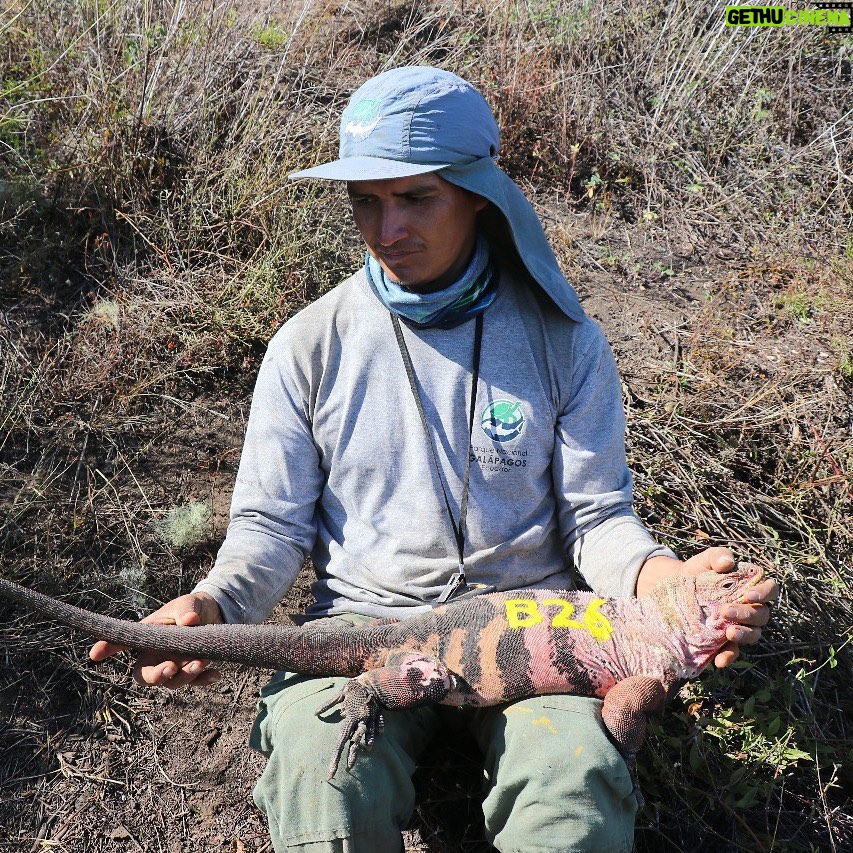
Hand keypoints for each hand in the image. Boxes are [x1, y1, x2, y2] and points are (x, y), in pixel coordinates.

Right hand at [89, 592, 223, 687]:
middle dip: (154, 677)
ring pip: (171, 683)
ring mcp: (173, 665)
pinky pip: (195, 682)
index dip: (107, 647)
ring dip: (184, 677)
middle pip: (144, 676)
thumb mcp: (188, 603)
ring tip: (199, 662)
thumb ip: (186, 610)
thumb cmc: (192, 608)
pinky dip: (205, 680)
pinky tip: (216, 674)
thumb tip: (189, 621)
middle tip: (169, 669)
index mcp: (146, 635)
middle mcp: (156, 655)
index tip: (95, 654)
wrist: (214, 614)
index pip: (123, 642)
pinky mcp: (192, 670)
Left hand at [636, 546, 777, 667]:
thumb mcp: (704, 560)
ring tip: (729, 633)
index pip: (770, 590)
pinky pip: (733, 652)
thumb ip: (718, 556)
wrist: (673, 590)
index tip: (748, 594)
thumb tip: (727, 563)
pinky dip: (729, 657)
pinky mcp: (724, 642)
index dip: (765, 593)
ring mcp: (739, 626)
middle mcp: (750, 609)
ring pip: (753, 635)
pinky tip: (719, 661)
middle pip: (762, 615)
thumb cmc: (696, 573)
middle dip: (748, 614)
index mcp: (750, 587)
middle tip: (726, 611)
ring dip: (744, 635)